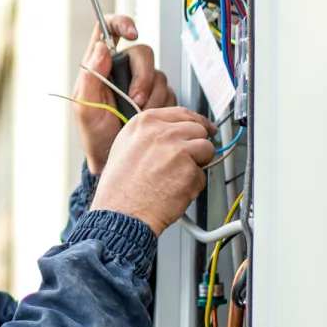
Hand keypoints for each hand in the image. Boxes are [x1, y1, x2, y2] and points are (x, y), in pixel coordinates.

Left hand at [74, 17, 176, 173]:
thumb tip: (99, 48)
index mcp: (100, 67)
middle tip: (136, 99)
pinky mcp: (157, 97)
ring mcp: (141, 83)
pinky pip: (169, 92)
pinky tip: (150, 117)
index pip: (108, 31)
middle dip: (143, 77)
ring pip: (158, 74)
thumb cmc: (95, 135)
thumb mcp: (85, 108)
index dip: (121, 23)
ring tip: (139, 114)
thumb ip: (90, 77)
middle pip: (143, 53)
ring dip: (152, 95)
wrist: (113, 158)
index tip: (131, 33)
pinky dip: (162, 105)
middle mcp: (122, 71)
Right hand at [91, 108, 216, 235]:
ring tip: (175, 178)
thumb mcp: (126, 148)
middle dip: (196, 145)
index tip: (203, 129)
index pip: (182, 113)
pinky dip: (192, 186)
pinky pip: (202, 176)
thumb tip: (178, 132)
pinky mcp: (189, 170)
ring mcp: (177, 150)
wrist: (120, 214)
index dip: (195, 123)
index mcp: (144, 123)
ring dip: (197, 165)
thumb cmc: (120, 188)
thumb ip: (152, 135)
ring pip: (207, 149)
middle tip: (185, 162)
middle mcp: (161, 132)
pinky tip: (173, 191)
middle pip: (198, 129)